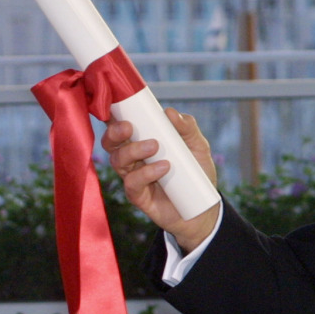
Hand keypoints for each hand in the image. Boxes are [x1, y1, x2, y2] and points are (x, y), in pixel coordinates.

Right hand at [103, 107, 218, 252]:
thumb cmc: (197, 173)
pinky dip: (145, 173)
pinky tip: (163, 167)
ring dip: (133, 150)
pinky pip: (132, 183)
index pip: (121, 126)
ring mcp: (133, 177)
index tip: (116, 105)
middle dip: (115, 132)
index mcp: (142, 142)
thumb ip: (187, 128)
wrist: (203, 208)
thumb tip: (170, 112)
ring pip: (118, 160)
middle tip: (130, 127)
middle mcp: (133, 158)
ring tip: (155, 147)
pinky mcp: (138, 196)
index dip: (113, 116)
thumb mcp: (198, 147)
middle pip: (111, 142)